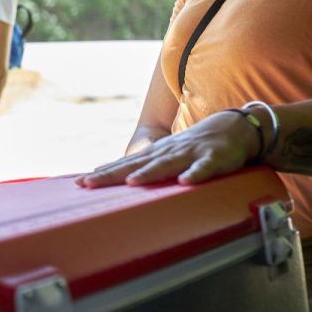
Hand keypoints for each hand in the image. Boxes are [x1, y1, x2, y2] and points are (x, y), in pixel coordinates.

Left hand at [76, 110, 255, 187]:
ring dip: (150, 173)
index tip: (79, 183)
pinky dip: (195, 174)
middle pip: (136, 165)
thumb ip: (145, 167)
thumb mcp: (166, 155)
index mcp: (156, 154)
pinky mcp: (214, 158)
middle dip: (112, 174)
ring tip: (132, 182)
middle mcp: (167, 152)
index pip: (124, 164)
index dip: (103, 173)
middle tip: (88, 183)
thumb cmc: (194, 147)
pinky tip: (185, 182)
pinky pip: (204, 168)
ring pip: (167, 165)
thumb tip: (117, 177)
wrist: (232, 128)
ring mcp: (189, 154)